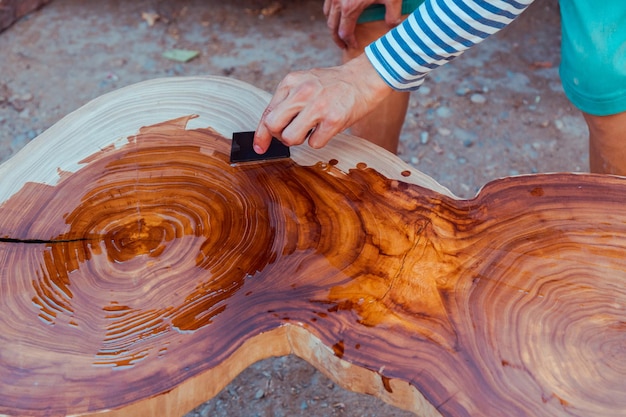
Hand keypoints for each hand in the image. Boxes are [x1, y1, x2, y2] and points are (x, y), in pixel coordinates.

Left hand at [254, 54, 392, 152]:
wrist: (365, 77)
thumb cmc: (334, 84)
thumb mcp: (305, 82)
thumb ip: (287, 101)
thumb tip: (270, 128)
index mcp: (291, 82)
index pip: (267, 113)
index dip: (260, 134)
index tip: (259, 147)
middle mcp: (302, 92)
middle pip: (273, 126)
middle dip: (280, 136)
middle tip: (293, 133)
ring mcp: (318, 106)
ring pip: (291, 138)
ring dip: (299, 140)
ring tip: (311, 129)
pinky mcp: (333, 119)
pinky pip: (314, 144)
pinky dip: (319, 141)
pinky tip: (327, 128)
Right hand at [323, 0, 402, 48]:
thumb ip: (393, 15)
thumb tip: (393, 27)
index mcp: (349, 8)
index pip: (344, 33)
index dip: (348, 42)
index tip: (353, 46)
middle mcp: (337, 2)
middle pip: (332, 26)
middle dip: (336, 38)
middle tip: (343, 45)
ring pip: (327, 14)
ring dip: (333, 24)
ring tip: (340, 30)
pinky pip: (328, 2)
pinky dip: (331, 11)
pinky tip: (339, 12)